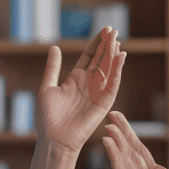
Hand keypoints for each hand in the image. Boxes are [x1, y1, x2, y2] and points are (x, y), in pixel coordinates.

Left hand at [36, 26, 125, 153]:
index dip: (97, 43)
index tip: (104, 30)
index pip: (90, 56)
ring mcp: (97, 92)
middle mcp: (88, 83)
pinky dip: (117, 70)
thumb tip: (54, 47)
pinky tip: (121, 57)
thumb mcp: (47, 87)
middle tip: (114, 29)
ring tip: (117, 39)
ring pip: (108, 69)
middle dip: (108, 45)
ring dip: (114, 54)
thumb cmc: (48, 117)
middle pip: (101, 59)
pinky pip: (113, 84)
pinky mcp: (104, 102)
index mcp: (75, 78)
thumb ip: (53, 68)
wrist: (55, 139)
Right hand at [102, 112, 168, 168]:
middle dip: (120, 135)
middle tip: (109, 116)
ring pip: (124, 164)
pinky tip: (110, 148)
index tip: (119, 119)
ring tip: (107, 129)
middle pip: (130, 154)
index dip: (130, 135)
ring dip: (115, 147)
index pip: (141, 152)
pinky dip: (116, 163)